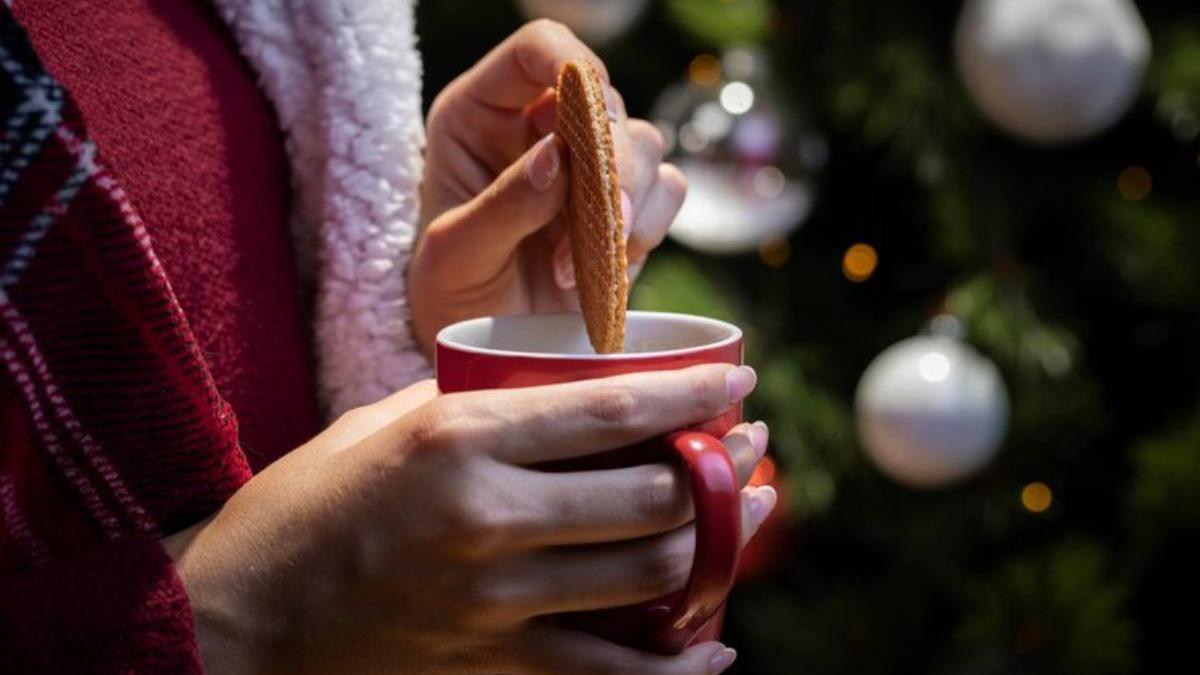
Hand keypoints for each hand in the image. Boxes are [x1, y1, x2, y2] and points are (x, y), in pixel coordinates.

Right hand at [164, 364, 771, 673]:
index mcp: (459, 440)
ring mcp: (493, 602)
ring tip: (750, 516)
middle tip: (751, 448)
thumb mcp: (380, 425)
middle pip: (650, 497)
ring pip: (648, 578)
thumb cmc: (305, 506)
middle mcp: (487, 519)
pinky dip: (677, 669)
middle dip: (724, 469)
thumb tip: (555, 388)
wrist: (240, 620)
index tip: (738, 379)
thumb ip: (472, 404)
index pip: (611, 409)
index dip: (692, 394)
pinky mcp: (490, 665)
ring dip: (719, 546)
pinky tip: (716, 648)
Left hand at [409, 19, 686, 353]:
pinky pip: (668, 193)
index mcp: (483, 116)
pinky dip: (648, 228)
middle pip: (606, 101)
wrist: (483, 357)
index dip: (570, 65)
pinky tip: (608, 267)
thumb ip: (500, 206)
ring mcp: (588, 169)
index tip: (589, 117)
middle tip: (602, 219)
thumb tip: (557, 157)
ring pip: (646, 143)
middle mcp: (542, 130)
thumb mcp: (452, 257)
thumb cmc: (449, 297)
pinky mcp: (624, 211)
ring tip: (583, 264)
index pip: (537, 50)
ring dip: (628, 203)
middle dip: (613, 162)